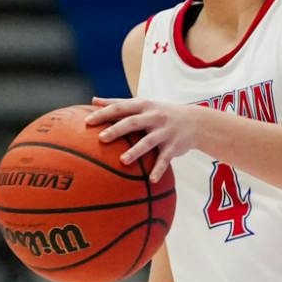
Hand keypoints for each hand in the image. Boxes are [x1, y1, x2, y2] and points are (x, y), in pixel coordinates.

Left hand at [86, 96, 203, 182]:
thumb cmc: (159, 113)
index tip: (87, 122)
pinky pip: (165, 159)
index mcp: (143, 106)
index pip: (120, 107)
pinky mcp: (174, 146)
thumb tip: (93, 100)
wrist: (194, 121)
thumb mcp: (142, 104)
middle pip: (133, 122)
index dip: (104, 113)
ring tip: (123, 161)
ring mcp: (165, 131)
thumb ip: (117, 102)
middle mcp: (154, 116)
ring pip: (148, 141)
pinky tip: (150, 180)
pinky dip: (158, 169)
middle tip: (101, 138)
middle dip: (117, 130)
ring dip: (136, 151)